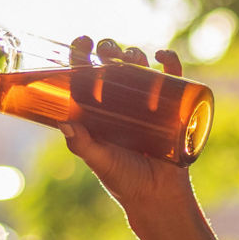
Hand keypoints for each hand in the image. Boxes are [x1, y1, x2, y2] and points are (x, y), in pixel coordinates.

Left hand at [60, 36, 196, 219]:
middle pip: (113, 66)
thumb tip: (65, 121)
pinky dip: (170, 62)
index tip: (82, 41)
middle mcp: (120, 104)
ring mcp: (147, 104)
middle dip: (109, 50)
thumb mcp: (99, 160)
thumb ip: (82, 144)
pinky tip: (162, 55)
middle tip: (107, 49)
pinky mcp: (172, 108)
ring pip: (140, 68)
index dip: (81, 55)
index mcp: (97, 112)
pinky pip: (173, 78)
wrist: (157, 197)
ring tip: (131, 55)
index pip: (86, 75)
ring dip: (134, 53)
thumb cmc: (124, 180)